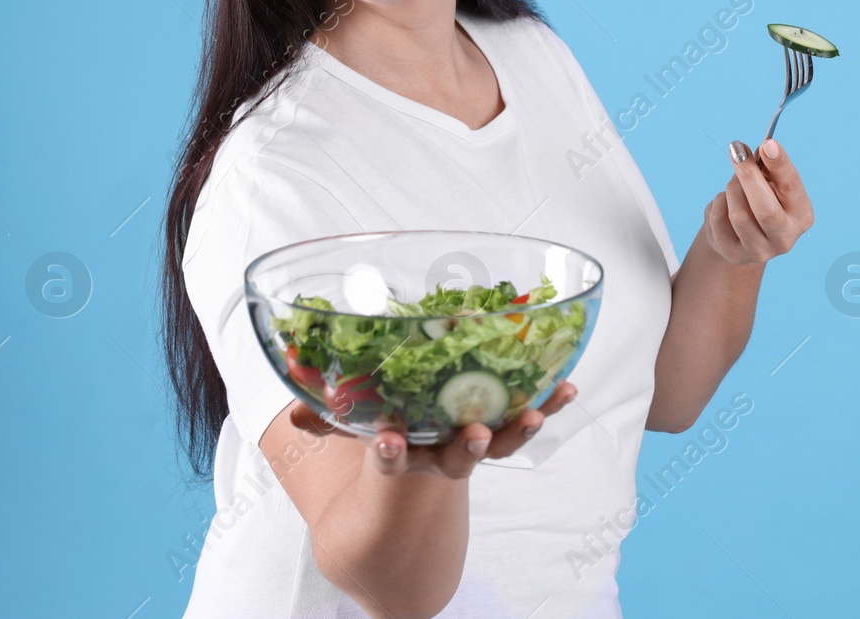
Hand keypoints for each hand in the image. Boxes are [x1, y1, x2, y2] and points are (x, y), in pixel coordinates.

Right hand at [287, 379, 577, 479]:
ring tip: (533, 414)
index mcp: (404, 456)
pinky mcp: (502, 427)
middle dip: (466, 447)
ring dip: (518, 428)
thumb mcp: (351, 431)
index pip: (394, 460)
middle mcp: (442, 456)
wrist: (421, 472)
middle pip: (458, 459)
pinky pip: (528, 417)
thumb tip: (291, 411)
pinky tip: (568, 387)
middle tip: (474, 435)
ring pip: (499, 442)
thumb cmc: (385, 434)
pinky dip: (548, 404)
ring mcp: (476, 443)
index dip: (392, 454)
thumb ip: (324, 420)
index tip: (389, 442)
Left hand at [703, 137, 814, 264]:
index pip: (792, 187)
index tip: (767, 143)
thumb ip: (767, 166)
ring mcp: (759, 251)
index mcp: (801, 216)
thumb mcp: (770, 182)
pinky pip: (718, 220)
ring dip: (731, 189)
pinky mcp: (734, 254)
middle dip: (748, 175)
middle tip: (736, 150)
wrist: (742, 235)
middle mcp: (785, 239)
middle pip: (765, 208)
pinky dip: (718, 203)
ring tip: (733, 184)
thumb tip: (757, 149)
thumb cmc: (762, 200)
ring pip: (738, 214)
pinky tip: (724, 203)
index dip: (780, 165)